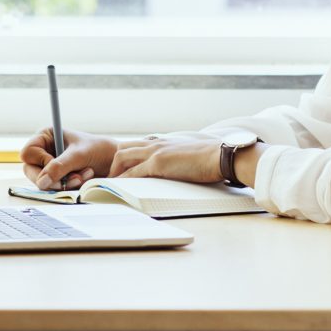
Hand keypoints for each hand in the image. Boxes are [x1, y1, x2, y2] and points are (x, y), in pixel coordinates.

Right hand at [20, 130, 119, 191]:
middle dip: (52, 178)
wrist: (115, 162)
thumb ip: (60, 166)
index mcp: (46, 137)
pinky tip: (83, 178)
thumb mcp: (79, 155)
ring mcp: (50, 167)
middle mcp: (45, 152)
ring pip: (42, 183)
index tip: (57, 162)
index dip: (41, 161)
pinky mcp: (58, 179)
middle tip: (71, 178)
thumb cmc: (98, 149)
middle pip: (30, 171)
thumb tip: (41, 182)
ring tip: (83, 175)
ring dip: (64, 183)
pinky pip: (54, 189)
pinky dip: (69, 187)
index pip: (27, 153)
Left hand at [108, 135, 223, 184]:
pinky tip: (117, 188)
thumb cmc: (211, 158)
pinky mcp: (158, 163)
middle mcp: (156, 143)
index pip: (137, 146)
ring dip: (113, 172)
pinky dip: (122, 181)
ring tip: (109, 185)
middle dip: (114, 165)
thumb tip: (180, 169)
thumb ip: (179, 159)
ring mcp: (155, 152)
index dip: (127, 158)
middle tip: (110, 180)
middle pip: (124, 149)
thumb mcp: (190, 155)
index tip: (121, 171)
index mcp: (164, 141)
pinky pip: (133, 172)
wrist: (221, 155)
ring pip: (122, 157)